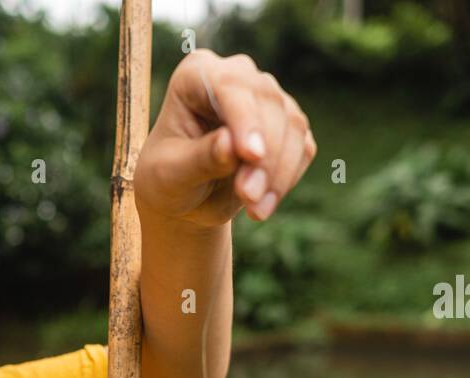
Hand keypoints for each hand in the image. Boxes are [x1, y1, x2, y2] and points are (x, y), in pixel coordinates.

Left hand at [133, 49, 316, 230]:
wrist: (186, 199)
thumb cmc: (167, 181)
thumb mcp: (170, 175)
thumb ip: (200, 159)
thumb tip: (230, 144)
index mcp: (196, 75)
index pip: (230, 85)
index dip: (245, 119)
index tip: (251, 156)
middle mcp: (236, 77)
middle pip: (268, 103)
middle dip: (265, 156)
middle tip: (249, 199)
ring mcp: (266, 99)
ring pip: (292, 125)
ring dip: (279, 172)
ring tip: (255, 210)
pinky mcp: (287, 126)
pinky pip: (303, 147)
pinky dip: (288, 179)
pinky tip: (264, 206)